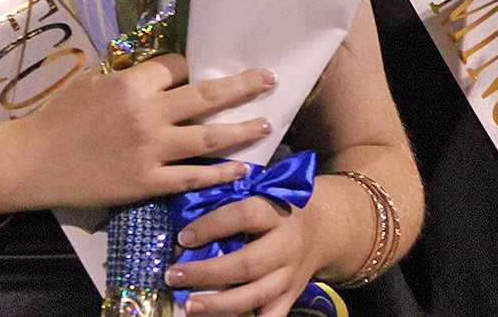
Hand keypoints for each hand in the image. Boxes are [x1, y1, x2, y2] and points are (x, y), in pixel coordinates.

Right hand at [12, 53, 275, 210]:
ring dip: (241, 128)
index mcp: (132, 83)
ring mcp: (150, 149)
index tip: (205, 70)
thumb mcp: (93, 84)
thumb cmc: (59, 117)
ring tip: (266, 122)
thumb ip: (129, 79)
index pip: (178, 66)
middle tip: (269, 79)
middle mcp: (147, 112)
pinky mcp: (146, 182)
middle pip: (206, 94)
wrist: (33, 162)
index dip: (193, 67)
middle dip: (242, 85)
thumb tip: (160, 73)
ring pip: (208, 136)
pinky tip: (241, 169)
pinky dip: (219, 173)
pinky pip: (192, 177)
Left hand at [164, 192, 324, 316]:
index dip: (211, 226)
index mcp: (276, 212)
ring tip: (189, 305)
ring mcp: (291, 275)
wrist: (323, 228)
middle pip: (246, 263)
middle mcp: (287, 244)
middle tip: (174, 276)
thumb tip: (187, 210)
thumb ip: (233, 200)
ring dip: (218, 304)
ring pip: (255, 295)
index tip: (183, 237)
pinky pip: (271, 316)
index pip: (243, 215)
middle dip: (207, 272)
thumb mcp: (263, 193)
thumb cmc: (280, 206)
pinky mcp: (292, 296)